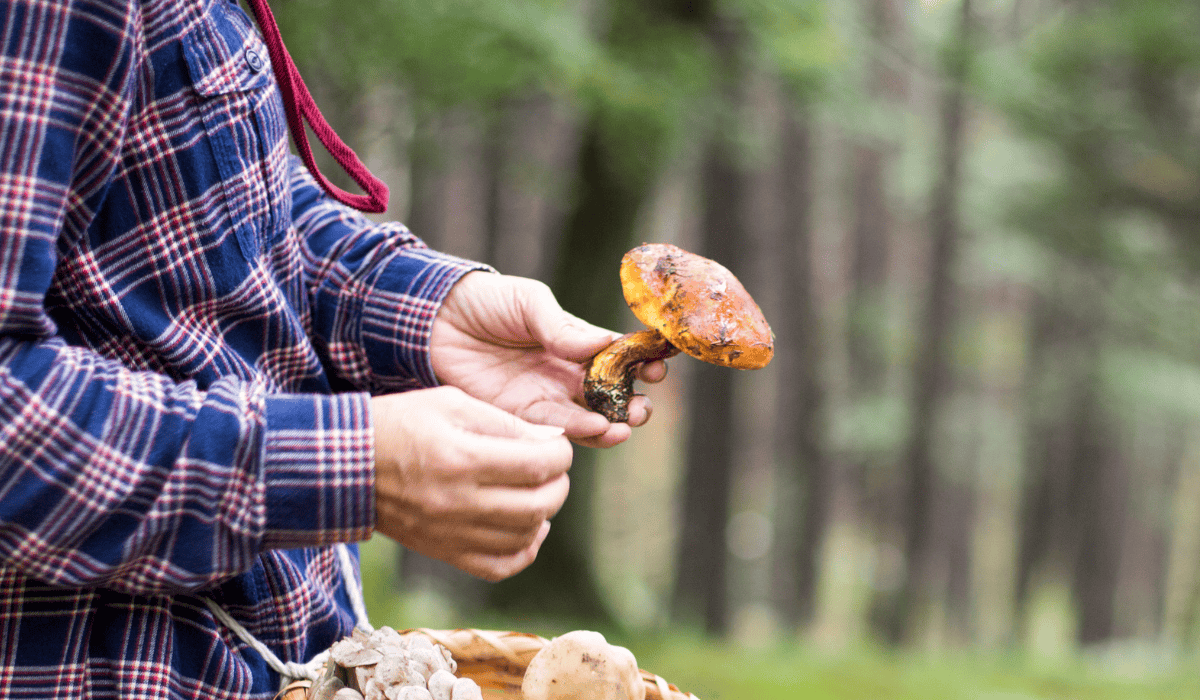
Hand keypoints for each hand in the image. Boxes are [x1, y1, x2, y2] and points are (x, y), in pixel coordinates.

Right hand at [372, 387, 571, 580]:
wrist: (347, 465)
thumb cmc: (399, 424)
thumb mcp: (451, 403)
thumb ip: (505, 422)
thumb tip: (552, 440)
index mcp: (461, 457)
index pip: (537, 464)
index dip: (560, 454)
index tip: (556, 446)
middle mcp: (459, 502)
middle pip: (538, 505)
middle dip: (558, 484)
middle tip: (552, 468)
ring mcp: (451, 533)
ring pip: (525, 536)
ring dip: (543, 514)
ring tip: (537, 492)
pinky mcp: (444, 552)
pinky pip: (500, 566)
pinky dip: (524, 550)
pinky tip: (526, 527)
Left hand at [430, 272, 666, 447]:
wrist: (433, 319)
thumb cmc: (485, 301)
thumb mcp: (529, 303)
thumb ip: (562, 326)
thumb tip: (606, 342)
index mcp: (576, 342)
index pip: (619, 358)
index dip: (642, 364)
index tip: (658, 367)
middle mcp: (566, 374)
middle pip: (611, 397)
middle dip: (632, 404)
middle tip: (641, 409)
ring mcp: (545, 397)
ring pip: (589, 419)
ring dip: (611, 425)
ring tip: (623, 426)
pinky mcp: (519, 417)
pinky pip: (554, 431)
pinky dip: (578, 433)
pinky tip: (595, 430)